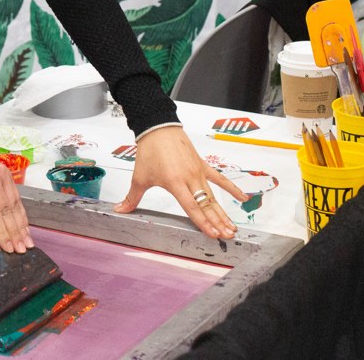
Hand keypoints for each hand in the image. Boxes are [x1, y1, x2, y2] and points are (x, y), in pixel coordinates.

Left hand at [0, 151, 34, 253]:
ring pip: (14, 204)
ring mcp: (1, 173)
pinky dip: (20, 213)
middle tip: (21, 250)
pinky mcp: (7, 172)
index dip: (1, 233)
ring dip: (21, 225)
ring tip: (27, 243)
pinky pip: (16, 197)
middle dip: (14, 232)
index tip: (8, 248)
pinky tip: (25, 227)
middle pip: (6, 210)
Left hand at [112, 126, 247, 238]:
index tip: (213, 234)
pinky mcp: (202, 165)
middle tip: (228, 236)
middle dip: (218, 222)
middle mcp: (190, 178)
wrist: (158, 128)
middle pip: (206, 205)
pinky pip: (220, 179)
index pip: (192, 207)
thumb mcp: (140, 177)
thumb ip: (132, 197)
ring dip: (223, 212)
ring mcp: (199, 172)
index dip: (203, 222)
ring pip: (214, 196)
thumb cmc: (149, 151)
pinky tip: (243, 198)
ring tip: (232, 227)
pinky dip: (232, 188)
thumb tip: (120, 210)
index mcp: (175, 183)